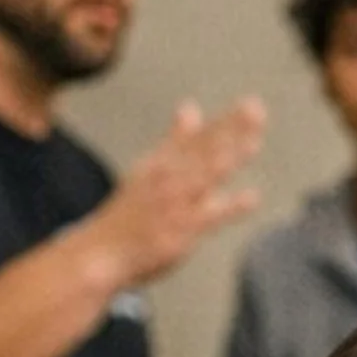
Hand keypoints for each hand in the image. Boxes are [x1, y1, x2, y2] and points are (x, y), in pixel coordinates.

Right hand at [79, 97, 264, 286]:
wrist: (100, 252)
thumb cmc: (131, 211)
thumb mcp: (150, 167)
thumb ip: (176, 139)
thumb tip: (191, 106)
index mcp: (162, 162)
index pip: (198, 138)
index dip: (226, 122)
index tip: (251, 103)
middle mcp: (167, 178)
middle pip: (203, 150)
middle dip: (230, 130)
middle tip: (255, 108)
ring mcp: (173, 204)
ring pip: (203, 177)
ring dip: (227, 158)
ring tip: (254, 142)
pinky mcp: (177, 232)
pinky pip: (206, 218)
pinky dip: (229, 207)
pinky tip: (252, 198)